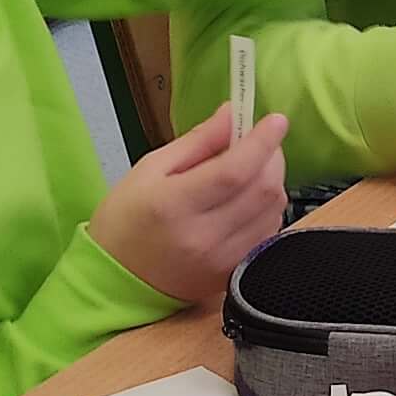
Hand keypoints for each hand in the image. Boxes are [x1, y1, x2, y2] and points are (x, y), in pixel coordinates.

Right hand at [88, 112, 292, 301]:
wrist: (119, 281)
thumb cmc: (126, 219)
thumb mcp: (150, 169)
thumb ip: (197, 141)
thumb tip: (231, 114)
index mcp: (175, 204)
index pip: (234, 171)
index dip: (262, 142)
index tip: (276, 120)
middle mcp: (204, 236)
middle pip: (263, 189)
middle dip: (271, 157)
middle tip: (260, 142)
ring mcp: (223, 260)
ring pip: (273, 211)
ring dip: (271, 182)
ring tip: (250, 171)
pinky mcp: (234, 273)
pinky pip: (268, 232)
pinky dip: (267, 208)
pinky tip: (247, 200)